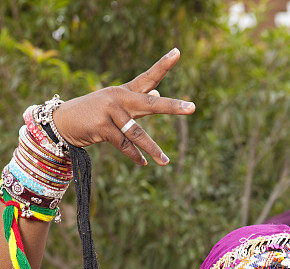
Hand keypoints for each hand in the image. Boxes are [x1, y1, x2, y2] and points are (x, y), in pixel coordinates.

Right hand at [53, 49, 193, 165]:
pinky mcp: (102, 126)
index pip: (148, 77)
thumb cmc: (95, 114)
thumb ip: (139, 101)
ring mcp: (110, 111)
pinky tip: (143, 163)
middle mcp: (120, 98)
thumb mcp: (118, 105)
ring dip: (153, 149)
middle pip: (151, 103)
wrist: (64, 122)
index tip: (178, 52)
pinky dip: (134, 155)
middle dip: (172, 107)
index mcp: (126, 91)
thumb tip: (159, 90)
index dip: (163, 65)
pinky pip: (123, 144)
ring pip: (137, 132)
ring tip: (165, 161)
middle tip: (192, 108)